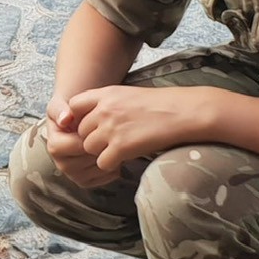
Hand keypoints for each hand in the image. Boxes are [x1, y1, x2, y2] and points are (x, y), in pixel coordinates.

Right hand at [44, 93, 120, 187]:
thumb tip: (65, 119)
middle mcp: (61, 163)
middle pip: (86, 160)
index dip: (87, 137)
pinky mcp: (86, 180)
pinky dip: (114, 166)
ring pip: (98, 169)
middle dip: (99, 146)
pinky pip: (105, 178)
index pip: (74, 146)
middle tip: (107, 134)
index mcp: (54, 145)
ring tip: (111, 142)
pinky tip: (113, 153)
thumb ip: (60, 108)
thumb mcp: (62, 103)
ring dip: (108, 156)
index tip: (94, 127)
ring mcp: (74, 174)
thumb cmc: (72, 110)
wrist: (82, 118)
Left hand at [66, 85, 220, 169]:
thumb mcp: (128, 94)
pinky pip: (102, 162)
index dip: (79, 118)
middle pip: (81, 131)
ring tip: (120, 149)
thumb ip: (106, 103)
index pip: (74, 106)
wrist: (183, 112)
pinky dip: (112, 164)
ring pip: (89, 148)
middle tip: (112, 141)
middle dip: (93, 138)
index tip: (91, 125)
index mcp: (105, 94)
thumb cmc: (160, 104)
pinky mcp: (120, 147)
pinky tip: (125, 158)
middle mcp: (104, 110)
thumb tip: (91, 119)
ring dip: (102, 152)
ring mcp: (111, 129)